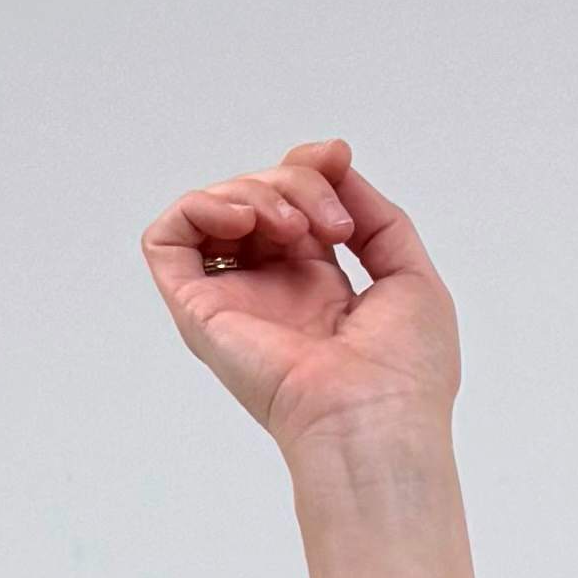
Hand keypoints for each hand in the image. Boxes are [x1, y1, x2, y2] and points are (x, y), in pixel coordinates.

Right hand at [136, 135, 454, 463]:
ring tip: (293, 227)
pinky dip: (198, 208)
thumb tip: (336, 166)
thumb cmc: (404, 373)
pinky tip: (242, 221)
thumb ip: (378, 216)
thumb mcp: (410, 275)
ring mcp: (232, 301)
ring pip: (216, 209)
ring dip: (254, 192)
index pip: (292, 204)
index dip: (308, 168)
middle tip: (331, 222)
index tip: (337, 157)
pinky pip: (167, 240)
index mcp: (317, 288)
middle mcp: (270, 292)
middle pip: (258, 197)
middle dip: (294, 180)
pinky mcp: (198, 311)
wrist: (374, 420)